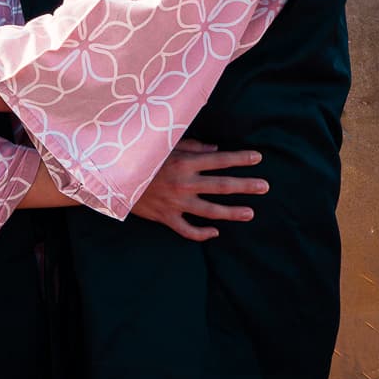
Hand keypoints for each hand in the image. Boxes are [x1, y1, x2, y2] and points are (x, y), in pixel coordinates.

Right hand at [130, 138, 267, 242]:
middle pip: (221, 186)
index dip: (240, 159)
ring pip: (210, 211)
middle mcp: (184, 183)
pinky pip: (187, 230)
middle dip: (245, 186)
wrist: (113, 178)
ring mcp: (176, 202)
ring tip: (250, 213)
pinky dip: (202, 233)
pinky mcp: (166, 217)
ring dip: (232, 212)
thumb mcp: (165, 145)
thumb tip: (216, 150)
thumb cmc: (141, 156)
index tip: (258, 158)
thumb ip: (192, 147)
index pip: (220, 160)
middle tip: (265, 186)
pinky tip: (215, 232)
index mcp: (185, 162)